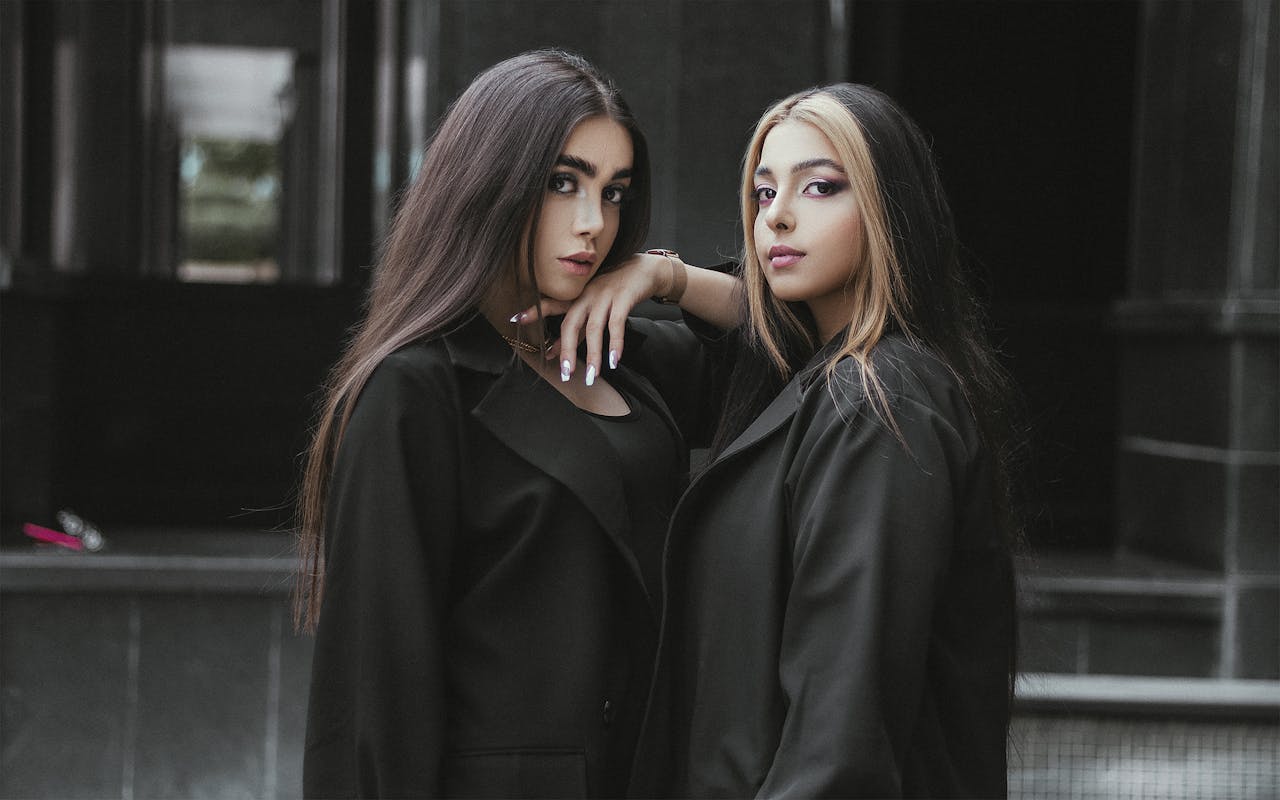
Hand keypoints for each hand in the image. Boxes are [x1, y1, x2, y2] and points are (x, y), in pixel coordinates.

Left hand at [513, 252, 670, 382]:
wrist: (644, 270)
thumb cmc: (614, 292)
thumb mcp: (592, 309)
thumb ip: (574, 332)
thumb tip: (551, 354)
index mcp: (576, 297)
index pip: (551, 304)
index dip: (534, 311)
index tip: (516, 319)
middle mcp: (587, 295)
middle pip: (571, 323)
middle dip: (567, 350)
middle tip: (566, 373)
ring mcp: (605, 296)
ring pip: (594, 328)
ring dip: (593, 354)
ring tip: (593, 376)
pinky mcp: (624, 298)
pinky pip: (617, 323)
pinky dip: (615, 343)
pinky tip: (614, 361)